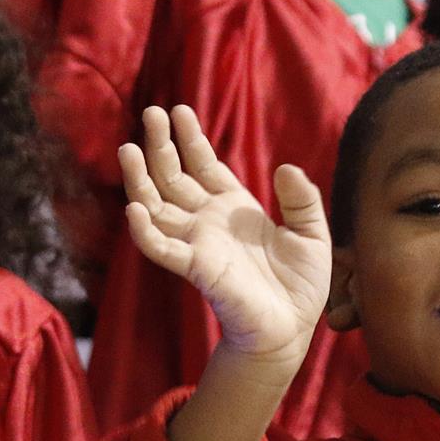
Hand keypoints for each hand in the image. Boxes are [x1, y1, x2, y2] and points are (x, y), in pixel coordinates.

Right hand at [120, 105, 330, 379]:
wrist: (290, 330)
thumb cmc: (299, 287)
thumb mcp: (311, 234)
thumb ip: (302, 200)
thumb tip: (286, 168)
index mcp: (233, 208)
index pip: (204, 165)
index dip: (190, 138)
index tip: (178, 110)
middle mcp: (208, 222)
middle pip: (174, 177)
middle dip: (160, 146)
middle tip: (150, 112)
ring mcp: (197, 244)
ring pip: (157, 205)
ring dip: (140, 179)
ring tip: (128, 149)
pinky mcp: (195, 268)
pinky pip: (162, 247)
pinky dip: (145, 230)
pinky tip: (135, 207)